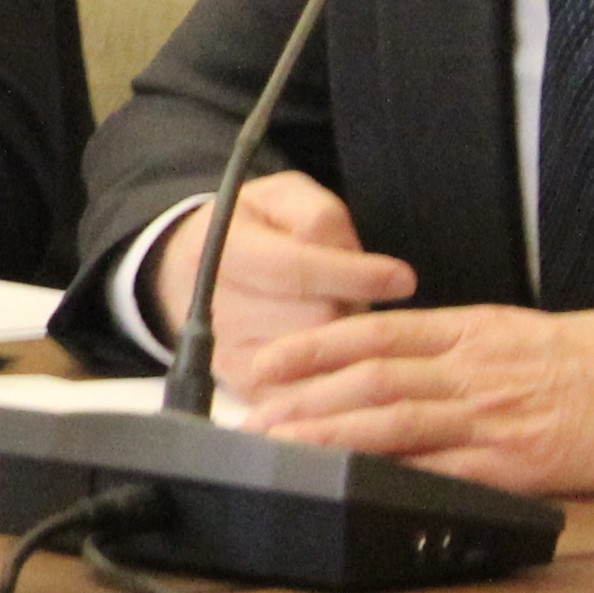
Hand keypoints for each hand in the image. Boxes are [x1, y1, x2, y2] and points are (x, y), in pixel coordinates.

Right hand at [153, 169, 417, 373]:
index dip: (353, 275)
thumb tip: (354, 258)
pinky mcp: (245, 391)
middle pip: (314, 321)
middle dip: (350, 309)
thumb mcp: (280, 198)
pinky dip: (339, 380)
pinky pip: (309, 394)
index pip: (293, 270)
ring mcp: (228, 356)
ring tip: (338, 322)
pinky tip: (350, 361)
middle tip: (351, 296)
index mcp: (220, 252)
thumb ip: (319, 215)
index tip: (403, 279)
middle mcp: (216, 309)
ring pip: (318, 361)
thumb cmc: (253, 232)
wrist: (190, 278)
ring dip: (347, 344)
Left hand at [227, 300, 593, 495]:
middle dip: (305, 396)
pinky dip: (399, 475)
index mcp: (466, 333)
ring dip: (334, 434)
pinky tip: (361, 484)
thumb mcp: (510, 332)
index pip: (370, 333)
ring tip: (287, 445)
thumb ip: (450, 346)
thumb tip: (391, 357)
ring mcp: (492, 417)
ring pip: (396, 420)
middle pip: (369, 378)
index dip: (310, 346)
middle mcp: (469, 369)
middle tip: (256, 414)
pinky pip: (449, 469)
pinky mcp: (519, 462)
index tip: (266, 361)